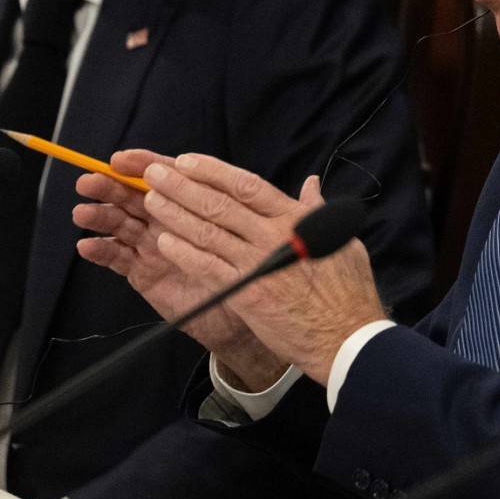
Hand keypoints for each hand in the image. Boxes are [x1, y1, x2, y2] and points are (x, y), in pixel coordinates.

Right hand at [74, 150, 285, 388]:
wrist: (258, 320)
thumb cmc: (265, 273)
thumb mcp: (285, 240)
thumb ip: (295, 210)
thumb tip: (315, 183)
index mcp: (204, 204)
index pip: (174, 177)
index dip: (151, 165)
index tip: (128, 157)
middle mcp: (177, 220)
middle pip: (140, 196)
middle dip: (115, 185)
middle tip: (92, 175)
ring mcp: (159, 246)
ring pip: (124, 223)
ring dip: (102, 214)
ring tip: (84, 208)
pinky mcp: (149, 274)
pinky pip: (120, 260)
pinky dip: (103, 251)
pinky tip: (87, 245)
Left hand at [134, 153, 386, 385]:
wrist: (345, 337)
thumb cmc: (347, 291)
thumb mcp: (340, 240)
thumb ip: (317, 210)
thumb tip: (311, 184)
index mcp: (294, 219)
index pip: (247, 185)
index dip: (213, 171)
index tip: (187, 161)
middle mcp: (272, 237)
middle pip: (219, 204)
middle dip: (182, 186)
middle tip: (155, 173)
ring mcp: (257, 265)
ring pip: (207, 232)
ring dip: (175, 214)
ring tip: (152, 200)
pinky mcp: (246, 294)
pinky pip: (207, 268)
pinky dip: (184, 253)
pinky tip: (164, 241)